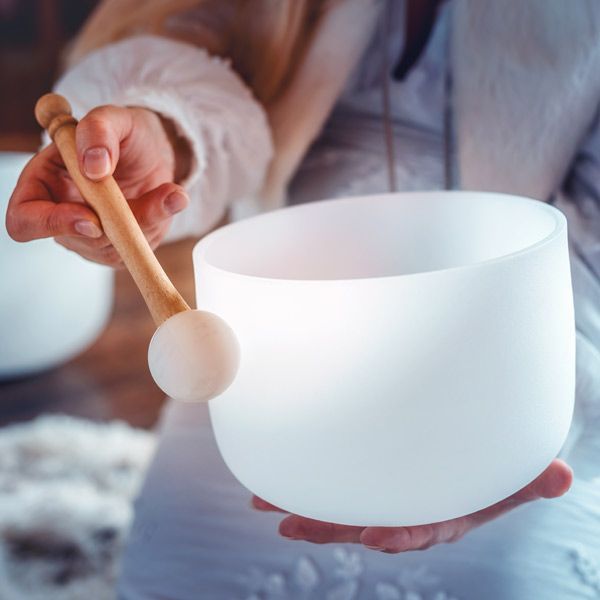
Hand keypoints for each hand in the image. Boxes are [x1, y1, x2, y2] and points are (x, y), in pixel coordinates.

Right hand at [6, 105, 188, 265]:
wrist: (154, 151)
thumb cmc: (125, 133)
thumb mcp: (115, 118)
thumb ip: (98, 130)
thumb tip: (94, 165)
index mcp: (41, 182)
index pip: (24, 220)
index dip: (52, 224)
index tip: (91, 218)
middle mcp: (60, 214)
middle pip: (79, 239)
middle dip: (117, 224)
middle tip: (153, 202)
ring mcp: (89, 236)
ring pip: (113, 247)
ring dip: (146, 221)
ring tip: (168, 192)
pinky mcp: (118, 246)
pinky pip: (136, 248)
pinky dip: (158, 223)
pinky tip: (171, 199)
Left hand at [252, 458, 572, 552]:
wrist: (466, 460)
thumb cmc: (486, 470)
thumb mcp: (511, 474)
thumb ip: (530, 480)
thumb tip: (561, 476)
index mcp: (439, 515)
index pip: (419, 530)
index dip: (401, 535)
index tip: (378, 537)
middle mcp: (405, 511)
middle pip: (365, 524)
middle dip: (328, 528)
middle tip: (290, 524)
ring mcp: (383, 496)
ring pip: (342, 508)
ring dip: (306, 507)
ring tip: (268, 503)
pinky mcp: (367, 479)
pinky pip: (338, 486)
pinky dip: (310, 484)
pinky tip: (282, 475)